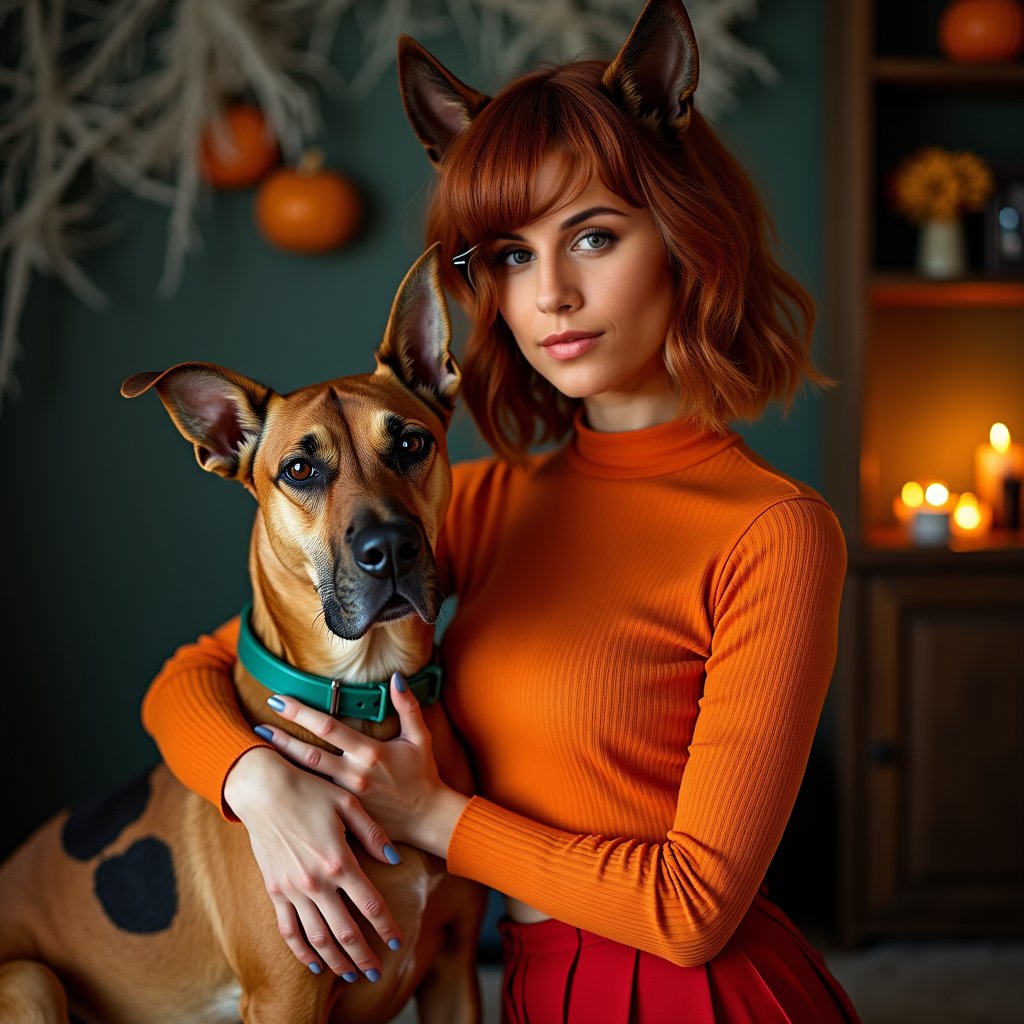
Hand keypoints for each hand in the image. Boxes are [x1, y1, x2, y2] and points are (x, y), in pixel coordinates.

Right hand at [223, 746, 403, 980]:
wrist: (263, 789)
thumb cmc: (310, 789)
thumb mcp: (349, 802)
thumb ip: (373, 834)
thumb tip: (394, 859)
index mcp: (339, 860)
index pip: (369, 904)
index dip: (385, 927)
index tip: (397, 943)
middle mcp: (316, 881)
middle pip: (345, 931)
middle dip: (363, 956)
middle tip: (376, 972)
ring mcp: (292, 889)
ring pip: (317, 937)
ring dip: (336, 960)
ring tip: (352, 974)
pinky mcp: (274, 890)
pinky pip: (288, 930)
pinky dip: (302, 951)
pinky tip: (315, 963)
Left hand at [262, 673, 469, 857]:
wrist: (427, 818)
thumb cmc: (423, 774)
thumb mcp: (419, 737)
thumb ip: (407, 706)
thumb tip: (396, 677)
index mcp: (370, 752)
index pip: (329, 728)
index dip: (302, 713)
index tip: (280, 700)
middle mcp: (354, 774)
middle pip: (309, 754)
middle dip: (281, 738)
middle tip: (258, 726)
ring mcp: (347, 796)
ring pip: (308, 778)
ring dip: (283, 762)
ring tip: (261, 749)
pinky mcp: (345, 813)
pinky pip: (315, 798)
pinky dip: (295, 788)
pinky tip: (278, 782)